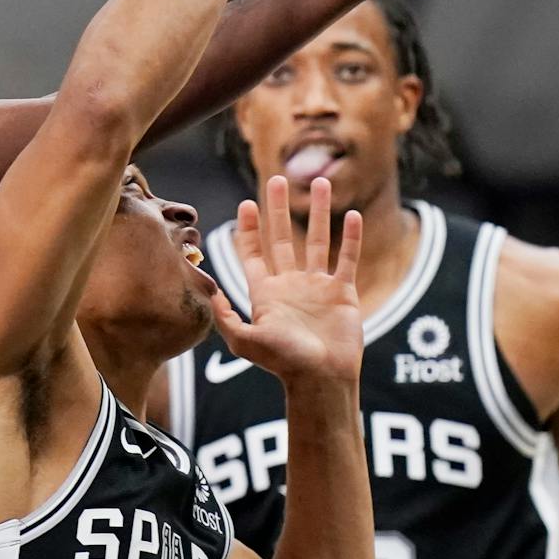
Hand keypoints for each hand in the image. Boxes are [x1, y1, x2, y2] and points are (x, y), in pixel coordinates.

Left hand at [217, 176, 363, 386]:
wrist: (321, 380)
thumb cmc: (283, 363)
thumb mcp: (246, 340)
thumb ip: (225, 315)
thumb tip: (205, 288)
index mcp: (265, 292)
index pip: (254, 253)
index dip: (249, 229)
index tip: (247, 203)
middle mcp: (290, 285)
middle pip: (283, 238)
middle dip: (279, 209)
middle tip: (278, 178)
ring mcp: (318, 287)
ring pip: (317, 240)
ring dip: (319, 211)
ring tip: (322, 182)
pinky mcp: (343, 293)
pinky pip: (347, 259)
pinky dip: (351, 237)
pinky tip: (352, 215)